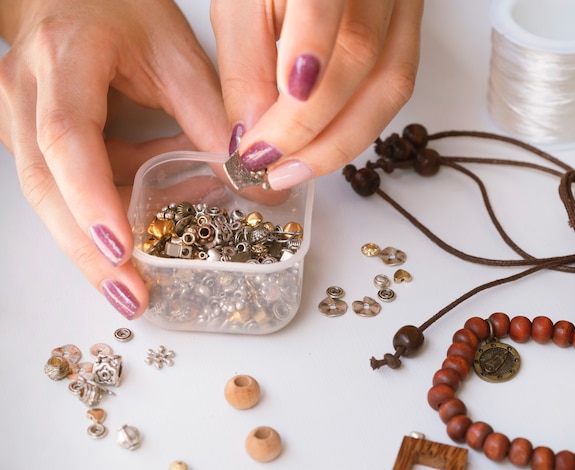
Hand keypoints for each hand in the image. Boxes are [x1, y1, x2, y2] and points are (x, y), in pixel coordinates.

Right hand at [0, 0, 228, 318]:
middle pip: (47, 186)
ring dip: (99, 242)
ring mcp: (20, 120)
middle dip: (88, 251)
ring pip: (53, 198)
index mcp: (62, 60)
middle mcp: (25, 94)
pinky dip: (108, 211)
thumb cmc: (119, 10)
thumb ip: (211, 115)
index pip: (67, 137)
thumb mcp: (175, 54)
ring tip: (140, 284)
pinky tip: (144, 227)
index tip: (122, 249)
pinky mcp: (32, 140)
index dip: (92, 197)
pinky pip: (69, 188)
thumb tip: (252, 180)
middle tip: (131, 298)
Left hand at [210, 0, 423, 190]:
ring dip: (341, 141)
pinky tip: (323, 145)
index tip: (260, 146)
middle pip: (363, 58)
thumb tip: (254, 138)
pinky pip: (396, 85)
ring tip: (295, 169)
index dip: (295, 91)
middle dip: (313, 130)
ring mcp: (404, 0)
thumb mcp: (240, 7)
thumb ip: (245, 68)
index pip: (318, 16)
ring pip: (391, 82)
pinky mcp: (410, 27)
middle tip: (272, 169)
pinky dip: (358, 124)